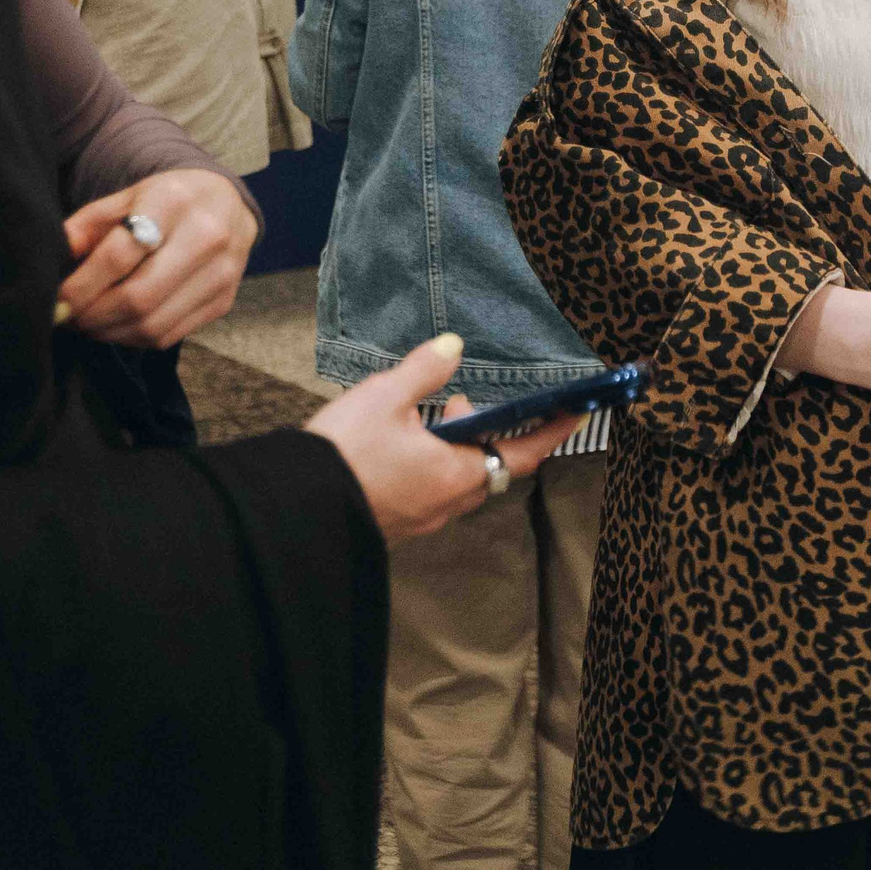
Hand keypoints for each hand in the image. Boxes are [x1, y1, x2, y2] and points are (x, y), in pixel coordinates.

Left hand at [56, 169, 257, 347]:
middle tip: (68, 317)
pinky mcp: (224, 302)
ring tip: (88, 323)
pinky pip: (168, 336)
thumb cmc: (165, 201)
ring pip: (152, 325)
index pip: (119, 255)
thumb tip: (54, 264)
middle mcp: (206, 237)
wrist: (227, 204)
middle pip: (137, 297)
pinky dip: (133, 338)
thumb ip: (87, 226)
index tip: (56, 300)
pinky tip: (116, 325)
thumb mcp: (125, 198)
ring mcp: (220, 274)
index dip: (81, 286)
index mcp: (173, 202)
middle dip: (92, 316)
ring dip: (109, 332)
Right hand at [305, 335, 583, 541]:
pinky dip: (432, 465)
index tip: (577, 412)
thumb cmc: (342, 455)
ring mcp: (423, 518)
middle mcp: (447, 502)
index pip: (524, 452)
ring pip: (459, 479)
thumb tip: (453, 346)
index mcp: (457, 473)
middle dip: (486, 431)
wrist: (293, 512)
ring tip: (426, 416)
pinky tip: (400, 444)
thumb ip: (423, 370)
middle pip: (489, 465)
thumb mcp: (383, 397)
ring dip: (455, 448)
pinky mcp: (399, 523)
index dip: (553, 430)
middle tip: (460, 401)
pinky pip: (432, 491)